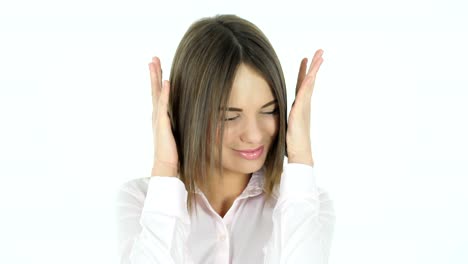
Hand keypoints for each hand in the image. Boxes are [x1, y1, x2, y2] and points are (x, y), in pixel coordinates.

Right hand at [149, 57, 178, 176]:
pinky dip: (165, 93)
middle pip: (155, 89)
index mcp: (160, 116)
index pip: (159, 94)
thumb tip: (190, 116)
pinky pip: (163, 105)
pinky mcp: (162, 123)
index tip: (158, 66)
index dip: (158, 80)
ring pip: (156, 93)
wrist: (166, 165)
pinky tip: (166, 82)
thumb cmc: (173, 152)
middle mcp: (157, 114)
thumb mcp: (178, 133)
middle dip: (154, 73)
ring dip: (156, 77)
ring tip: (154, 63)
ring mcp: (158, 118)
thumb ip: (179, 123)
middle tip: (153, 58)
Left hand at [286, 49, 323, 165]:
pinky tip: (310, 75)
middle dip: (314, 66)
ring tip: (320, 56)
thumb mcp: (285, 125)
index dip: (303, 72)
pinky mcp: (300, 113)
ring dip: (314, 70)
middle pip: (309, 80)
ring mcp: (303, 108)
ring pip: (309, 84)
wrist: (299, 155)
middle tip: (320, 52)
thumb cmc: (292, 144)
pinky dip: (308, 84)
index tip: (305, 59)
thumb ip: (283, 117)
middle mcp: (303, 105)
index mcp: (298, 106)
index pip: (301, 85)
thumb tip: (274, 114)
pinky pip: (304, 95)